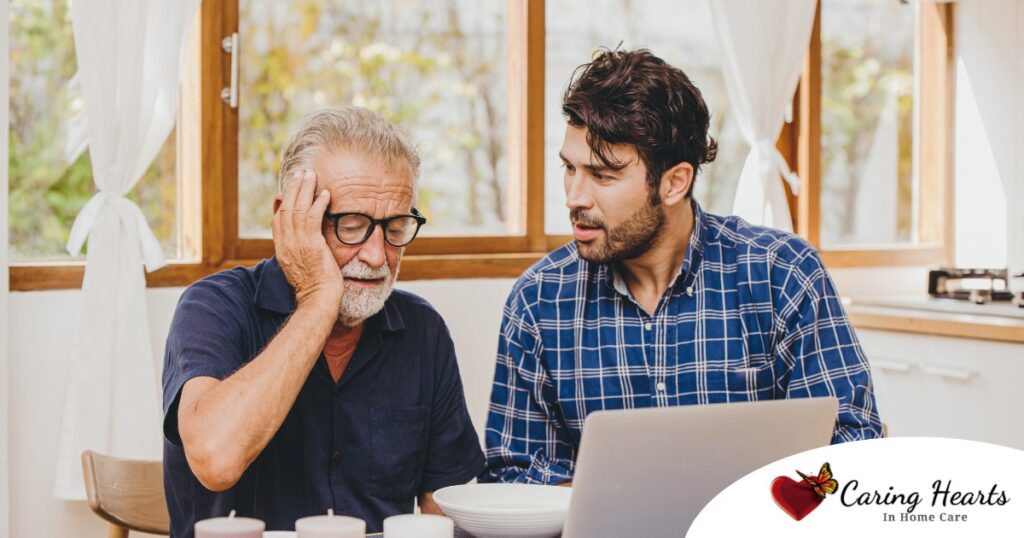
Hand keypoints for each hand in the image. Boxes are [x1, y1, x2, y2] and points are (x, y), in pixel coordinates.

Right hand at [272, 169, 343, 309]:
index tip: (291, 190)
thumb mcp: (302, 267)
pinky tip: (326, 194)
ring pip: (297, 208)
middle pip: (285, 209)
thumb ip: (301, 251)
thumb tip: (305, 241)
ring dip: (305, 189)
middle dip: (294, 189)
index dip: (284, 203)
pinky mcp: (310, 243)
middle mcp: (286, 244)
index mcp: (282, 250)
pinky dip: (319, 203)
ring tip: (312, 175)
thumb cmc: (315, 288)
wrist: (318, 300)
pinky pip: (313, 216)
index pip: (278, 220)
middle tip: (301, 173)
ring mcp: (296, 243)